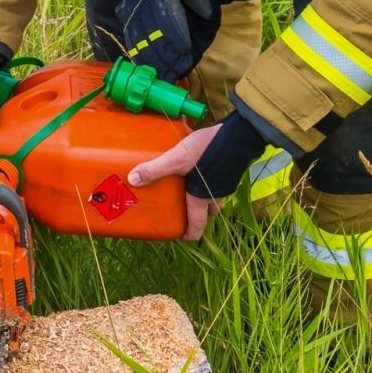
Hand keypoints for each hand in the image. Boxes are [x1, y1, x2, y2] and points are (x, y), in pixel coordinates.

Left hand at [128, 124, 221, 240]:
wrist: (239, 135)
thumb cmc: (209, 151)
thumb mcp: (177, 160)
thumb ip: (155, 169)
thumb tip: (133, 179)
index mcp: (202, 198)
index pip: (198, 224)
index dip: (191, 233)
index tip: (183, 237)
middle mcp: (216, 193)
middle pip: (208, 210)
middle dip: (196, 212)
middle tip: (183, 209)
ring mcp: (224, 180)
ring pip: (212, 195)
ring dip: (201, 194)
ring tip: (187, 185)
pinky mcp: (228, 166)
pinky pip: (216, 179)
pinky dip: (206, 178)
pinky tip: (197, 164)